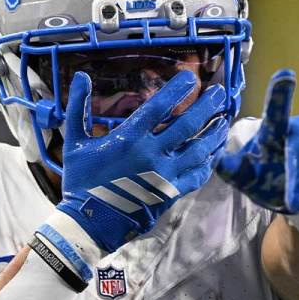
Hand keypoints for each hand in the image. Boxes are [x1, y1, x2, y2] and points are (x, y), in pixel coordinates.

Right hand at [56, 71, 229, 251]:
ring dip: (214, 133)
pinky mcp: (171, 194)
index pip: (159, 107)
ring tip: (224, 120)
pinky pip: (197, 175)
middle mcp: (152, 154)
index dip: (177, 89)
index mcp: (129, 138)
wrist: (89, 223)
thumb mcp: (74, 143)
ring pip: (199, 150)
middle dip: (206, 107)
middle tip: (218, 93)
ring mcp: (165, 175)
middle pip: (187, 125)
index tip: (191, 77)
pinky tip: (215, 152)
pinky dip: (209, 162)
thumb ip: (78, 107)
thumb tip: (81, 76)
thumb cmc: (80, 181)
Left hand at [216, 69, 298, 213]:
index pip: (274, 115)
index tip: (286, 74)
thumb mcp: (246, 178)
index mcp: (272, 135)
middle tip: (293, 204)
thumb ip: (231, 170)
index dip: (280, 95)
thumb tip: (214, 161)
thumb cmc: (265, 180)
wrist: (295, 199)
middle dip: (296, 177)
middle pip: (296, 150)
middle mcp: (296, 131)